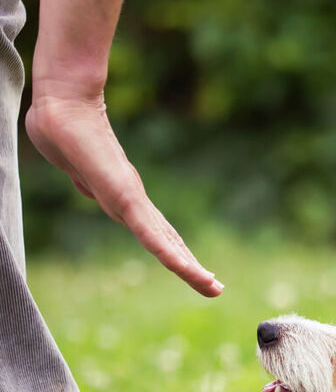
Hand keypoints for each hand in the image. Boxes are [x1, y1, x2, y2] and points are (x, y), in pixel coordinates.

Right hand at [25, 91, 222, 296]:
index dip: (175, 255)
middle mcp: (135, 204)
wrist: (62, 102)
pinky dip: (168, 253)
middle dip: (192, 269)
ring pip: (166, 244)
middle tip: (216, 289)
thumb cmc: (64, 131)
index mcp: (127, 202)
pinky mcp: (125, 196)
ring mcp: (132, 201)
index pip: (157, 235)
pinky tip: (185, 268)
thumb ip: (88, 180)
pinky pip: (149, 233)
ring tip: (213, 287)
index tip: (192, 272)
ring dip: (189, 268)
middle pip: (169, 244)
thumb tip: (89, 185)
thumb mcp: (78, 169)